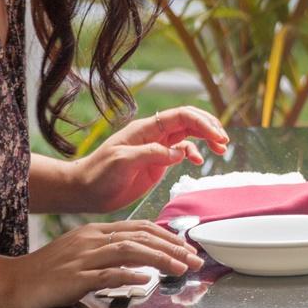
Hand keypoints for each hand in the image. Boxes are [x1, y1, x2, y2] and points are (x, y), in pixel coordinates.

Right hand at [7, 219, 202, 307]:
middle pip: (141, 237)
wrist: (12, 284)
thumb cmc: (48, 273)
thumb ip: (109, 255)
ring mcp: (82, 258)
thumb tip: (141, 264)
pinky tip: (147, 281)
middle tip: (195, 260)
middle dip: (173, 247)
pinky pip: (106, 275)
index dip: (167, 236)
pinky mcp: (73, 279)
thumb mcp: (82, 255)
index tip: (187, 247)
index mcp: (95, 232)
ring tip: (181, 269)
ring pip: (129, 251)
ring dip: (160, 259)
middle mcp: (91, 240)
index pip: (140, 227)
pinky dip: (129, 276)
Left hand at [75, 107, 229, 213]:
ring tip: (221, 148)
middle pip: (189, 121)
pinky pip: (181, 152)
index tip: (217, 136)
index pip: (181, 116)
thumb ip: (151, 154)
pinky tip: (199, 161)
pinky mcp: (157, 163)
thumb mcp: (122, 161)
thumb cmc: (98, 174)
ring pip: (188, 135)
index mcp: (146, 129)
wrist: (83, 191)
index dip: (202, 123)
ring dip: (206, 138)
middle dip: (209, 127)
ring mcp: (156, 148)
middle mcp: (154, 135)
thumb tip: (180, 153)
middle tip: (224, 141)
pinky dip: (194, 153)